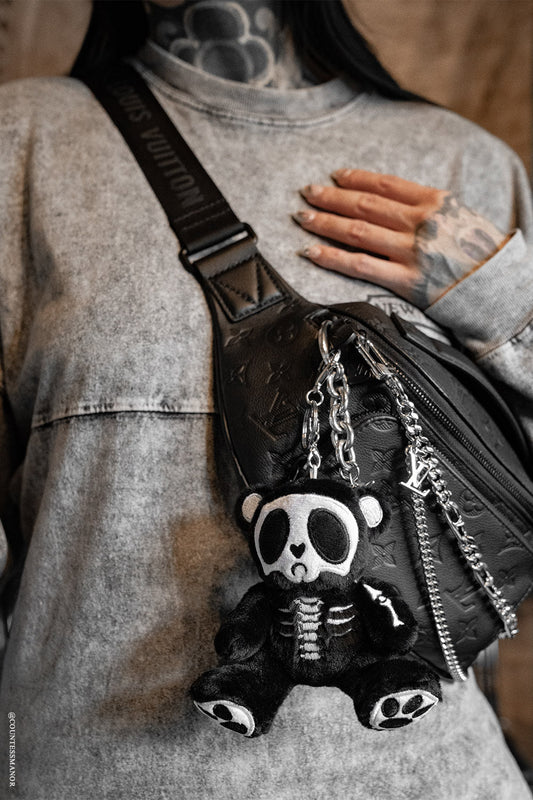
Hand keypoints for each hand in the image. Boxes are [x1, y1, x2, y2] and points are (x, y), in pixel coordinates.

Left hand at [293, 169, 507, 308]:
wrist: (501, 290)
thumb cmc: (482, 255)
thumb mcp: (460, 217)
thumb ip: (426, 209)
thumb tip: (391, 204)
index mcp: (436, 201)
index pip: (386, 184)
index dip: (356, 178)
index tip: (336, 176)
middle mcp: (421, 223)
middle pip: (365, 204)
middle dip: (331, 197)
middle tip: (308, 192)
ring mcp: (412, 252)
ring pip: (357, 231)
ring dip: (325, 222)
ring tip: (303, 217)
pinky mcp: (406, 281)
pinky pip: (360, 265)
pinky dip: (332, 257)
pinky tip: (312, 252)